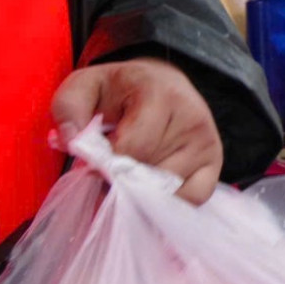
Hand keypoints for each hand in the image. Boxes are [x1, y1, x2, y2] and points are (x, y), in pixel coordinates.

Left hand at [51, 60, 222, 203]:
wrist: (162, 82)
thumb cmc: (119, 89)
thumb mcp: (85, 85)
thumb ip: (68, 109)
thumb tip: (71, 143)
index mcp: (160, 95)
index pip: (130, 149)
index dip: (103, 164)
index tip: (93, 162)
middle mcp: (192, 118)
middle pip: (147, 172)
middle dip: (121, 179)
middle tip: (110, 169)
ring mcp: (207, 142)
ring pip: (166, 189)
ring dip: (142, 191)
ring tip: (132, 173)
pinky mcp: (216, 161)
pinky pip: (192, 198)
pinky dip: (168, 201)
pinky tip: (153, 187)